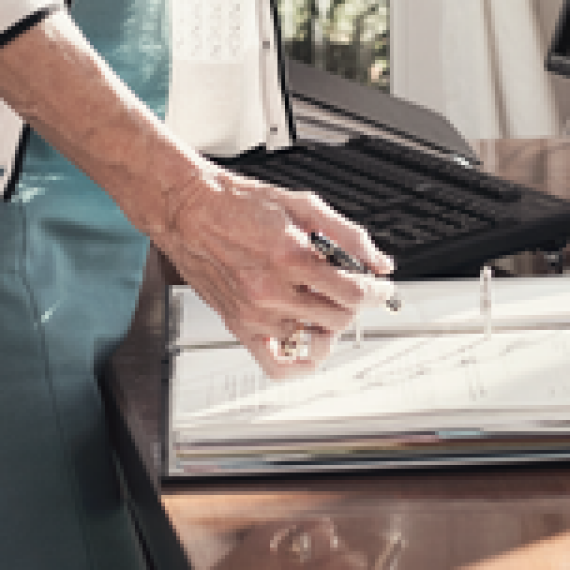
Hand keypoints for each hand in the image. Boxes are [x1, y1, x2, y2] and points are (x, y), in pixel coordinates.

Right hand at [148, 166, 393, 379]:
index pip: (353, 292)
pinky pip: (275, 364)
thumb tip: (378, 262)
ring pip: (313, 338)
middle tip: (352, 289)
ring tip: (326, 303)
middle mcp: (271, 290)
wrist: (190, 211)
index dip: (376, 291)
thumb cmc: (239, 204)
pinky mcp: (239, 325)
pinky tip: (310, 347)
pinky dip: (299, 365)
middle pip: (339, 318)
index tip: (380, 287)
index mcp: (291, 257)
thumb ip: (347, 235)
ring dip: (329, 323)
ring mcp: (254, 313)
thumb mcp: (302, 205)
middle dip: (355, 304)